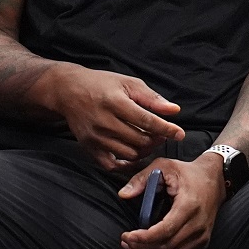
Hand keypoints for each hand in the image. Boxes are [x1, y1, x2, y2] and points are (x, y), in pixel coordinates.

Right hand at [45, 65, 183, 170]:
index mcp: (115, 103)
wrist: (69, 91)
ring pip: (129, 153)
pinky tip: (136, 154)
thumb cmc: (102, 84)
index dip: (166, 129)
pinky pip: (111, 165)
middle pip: (139, 140)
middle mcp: (103, 122)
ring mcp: (94, 138)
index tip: (180, 134)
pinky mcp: (88, 148)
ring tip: (150, 140)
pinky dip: (127, 164)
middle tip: (163, 134)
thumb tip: (174, 111)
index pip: (147, 121)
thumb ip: (152, 98)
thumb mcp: (129, 83)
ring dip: (145, 150)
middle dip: (157, 140)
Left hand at [119, 154, 226, 248]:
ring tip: (132, 247)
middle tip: (126, 241)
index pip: (164, 231)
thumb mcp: (165, 166)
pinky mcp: (202, 242)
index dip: (142, 238)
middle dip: (140, 247)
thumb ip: (141, 179)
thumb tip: (123, 194)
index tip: (127, 235)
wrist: (216, 178)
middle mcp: (198, 223)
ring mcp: (202, 235)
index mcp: (189, 205)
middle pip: (165, 247)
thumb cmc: (189, 173)